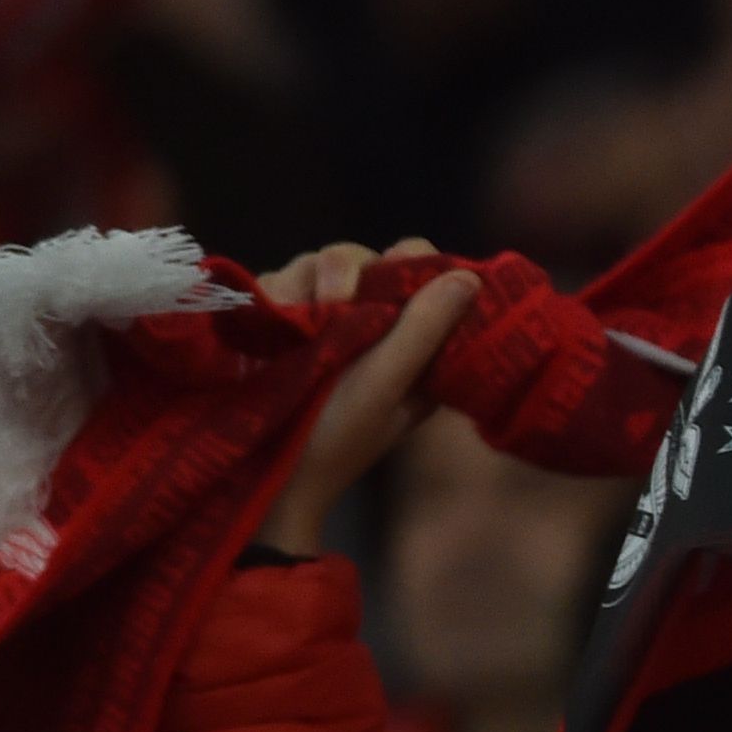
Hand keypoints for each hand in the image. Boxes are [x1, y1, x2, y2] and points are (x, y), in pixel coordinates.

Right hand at [257, 239, 481, 558]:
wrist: (262, 472)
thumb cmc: (335, 438)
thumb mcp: (384, 388)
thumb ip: (423, 332)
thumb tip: (469, 279)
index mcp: (412, 342)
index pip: (422, 272)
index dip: (412, 263)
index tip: (396, 270)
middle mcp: (370, 323)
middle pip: (364, 259)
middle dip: (344, 273)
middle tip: (333, 304)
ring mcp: (321, 318)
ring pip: (314, 263)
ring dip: (302, 288)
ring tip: (295, 330)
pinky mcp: (278, 319)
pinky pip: (275, 281)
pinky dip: (272, 298)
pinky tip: (269, 330)